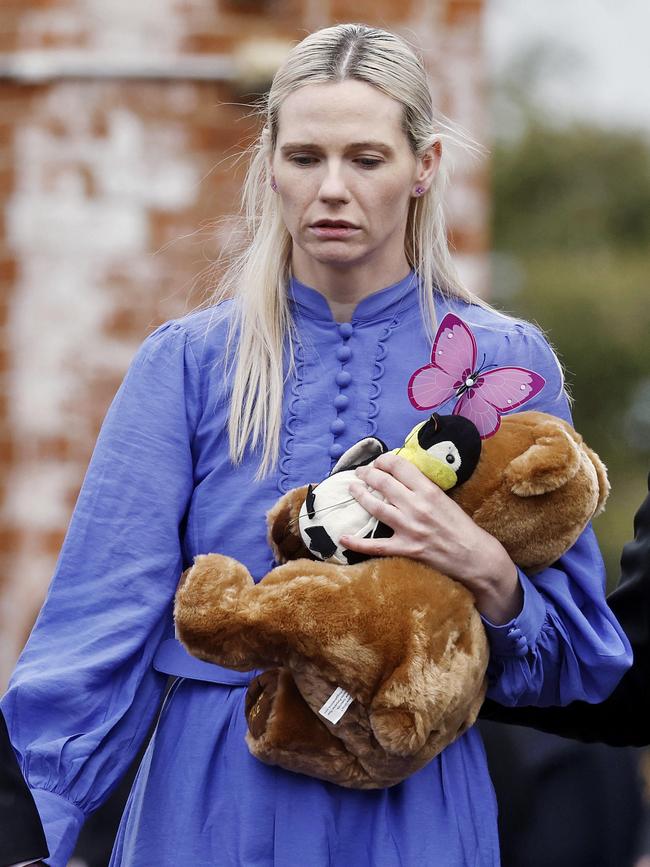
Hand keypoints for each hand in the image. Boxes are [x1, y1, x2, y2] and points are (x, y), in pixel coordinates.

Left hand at [340, 452, 521, 623]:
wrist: (474, 556)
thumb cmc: (461, 526)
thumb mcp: (445, 499)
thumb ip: (423, 488)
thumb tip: (401, 476)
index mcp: (429, 491)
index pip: (399, 466)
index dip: (384, 460)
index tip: (379, 462)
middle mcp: (417, 507)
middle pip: (383, 483)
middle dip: (367, 474)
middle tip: (361, 473)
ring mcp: (409, 528)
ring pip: (375, 507)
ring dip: (360, 496)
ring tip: (352, 489)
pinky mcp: (405, 549)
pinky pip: (375, 546)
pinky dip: (357, 542)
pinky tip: (343, 537)